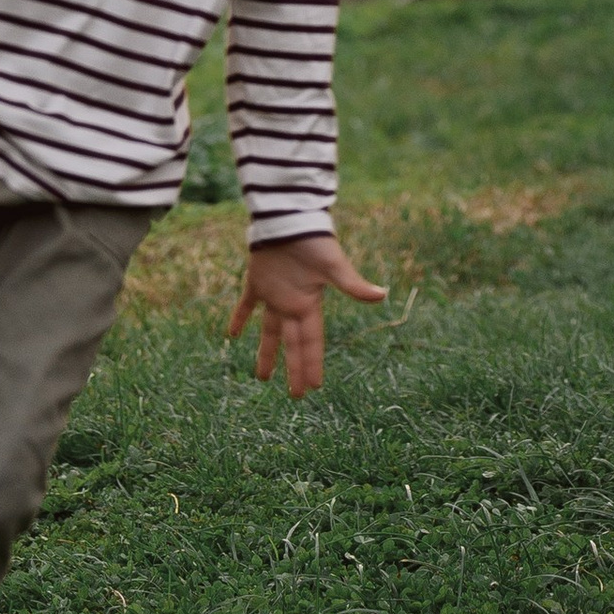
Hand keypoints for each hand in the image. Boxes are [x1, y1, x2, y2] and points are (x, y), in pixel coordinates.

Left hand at [229, 231, 386, 394]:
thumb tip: (383, 295)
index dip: (311, 365)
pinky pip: (246, 304)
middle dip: (294, 369)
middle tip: (295, 397)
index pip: (311, 342)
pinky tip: (231, 335)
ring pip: (269, 331)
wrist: (290, 216)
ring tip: (261, 378)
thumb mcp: (334, 266)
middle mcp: (292, 304)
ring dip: (266, 353)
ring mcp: (274, 294)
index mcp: (310, 304)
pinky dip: (239, 317)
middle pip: (293, 344)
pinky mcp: (256, 280)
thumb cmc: (315, 240)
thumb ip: (354, 285)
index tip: (312, 388)